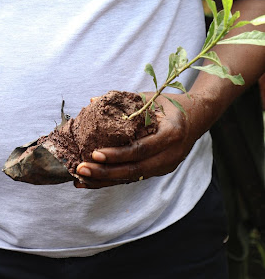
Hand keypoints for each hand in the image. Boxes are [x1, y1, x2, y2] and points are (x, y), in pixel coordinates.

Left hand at [73, 92, 205, 188]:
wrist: (198, 117)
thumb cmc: (170, 103)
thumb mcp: (150, 97)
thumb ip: (123, 100)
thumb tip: (92, 101)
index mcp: (171, 134)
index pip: (140, 149)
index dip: (117, 154)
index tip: (94, 154)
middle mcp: (171, 155)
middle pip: (135, 170)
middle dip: (106, 172)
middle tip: (80, 169)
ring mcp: (167, 165)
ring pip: (133, 178)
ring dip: (106, 181)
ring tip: (80, 180)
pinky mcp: (161, 171)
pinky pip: (135, 178)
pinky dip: (114, 180)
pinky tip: (95, 181)